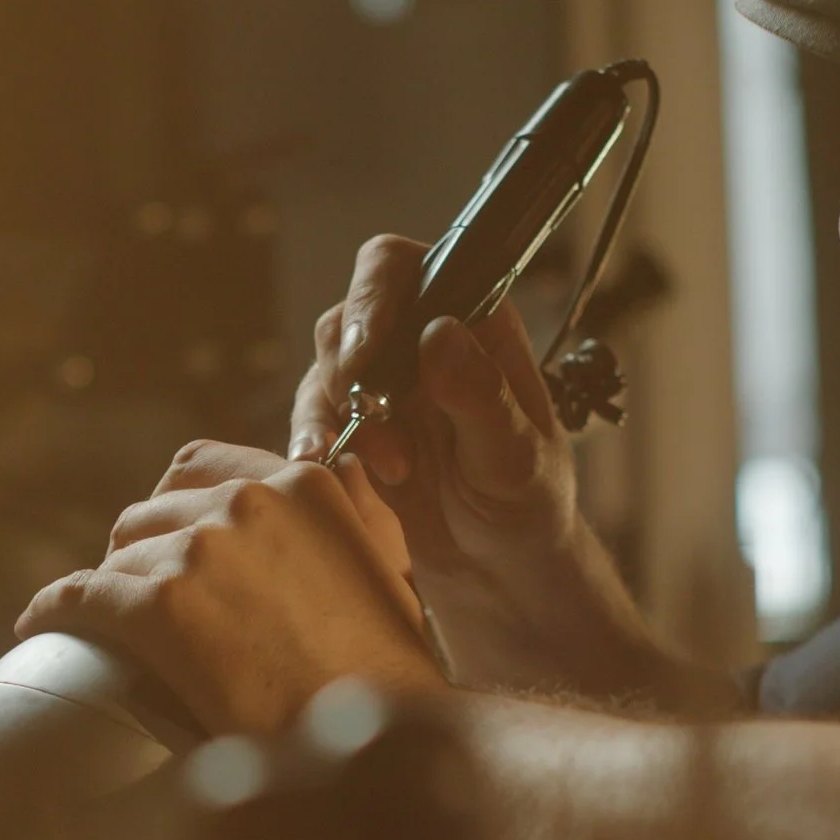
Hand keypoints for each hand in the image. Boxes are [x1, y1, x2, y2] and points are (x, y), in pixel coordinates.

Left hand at [18, 444, 445, 734]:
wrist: (376, 747)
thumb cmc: (389, 675)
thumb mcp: (391, 571)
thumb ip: (360, 511)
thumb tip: (343, 464)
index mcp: (304, 486)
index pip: (204, 465)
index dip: (176, 504)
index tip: (170, 539)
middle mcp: (249, 501)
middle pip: (152, 510)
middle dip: (142, 550)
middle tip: (139, 594)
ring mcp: (202, 550)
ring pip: (119, 556)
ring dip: (111, 588)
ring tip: (103, 623)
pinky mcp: (160, 606)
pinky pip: (80, 596)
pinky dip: (54, 610)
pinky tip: (38, 627)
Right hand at [291, 236, 581, 585]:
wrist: (498, 571)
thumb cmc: (527, 506)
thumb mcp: (516, 456)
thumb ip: (480, 394)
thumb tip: (438, 332)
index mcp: (474, 322)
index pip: (408, 268)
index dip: (374, 293)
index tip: (367, 345)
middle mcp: (421, 338)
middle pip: (351, 311)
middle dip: (350, 364)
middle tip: (367, 411)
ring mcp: (383, 382)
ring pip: (325, 364)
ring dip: (338, 411)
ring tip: (389, 467)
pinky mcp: (354, 428)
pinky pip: (313, 417)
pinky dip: (312, 440)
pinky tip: (324, 468)